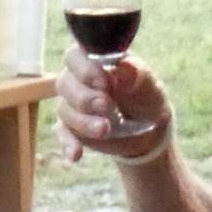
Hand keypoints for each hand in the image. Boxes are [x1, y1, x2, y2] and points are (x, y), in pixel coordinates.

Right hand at [56, 42, 170, 163]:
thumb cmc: (145, 97)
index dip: (85, 70)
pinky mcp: (72, 128)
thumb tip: (123, 68)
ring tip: (106, 129)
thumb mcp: (149, 85)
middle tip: (108, 107)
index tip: (105, 83)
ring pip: (65, 110)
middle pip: (65, 84)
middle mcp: (76, 80)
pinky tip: (76, 154)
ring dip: (84, 122)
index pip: (75, 57)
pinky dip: (68, 144)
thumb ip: (136, 74)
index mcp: (92, 61)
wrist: (148, 129)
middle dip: (86, 98)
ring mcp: (72, 105)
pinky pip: (63, 134)